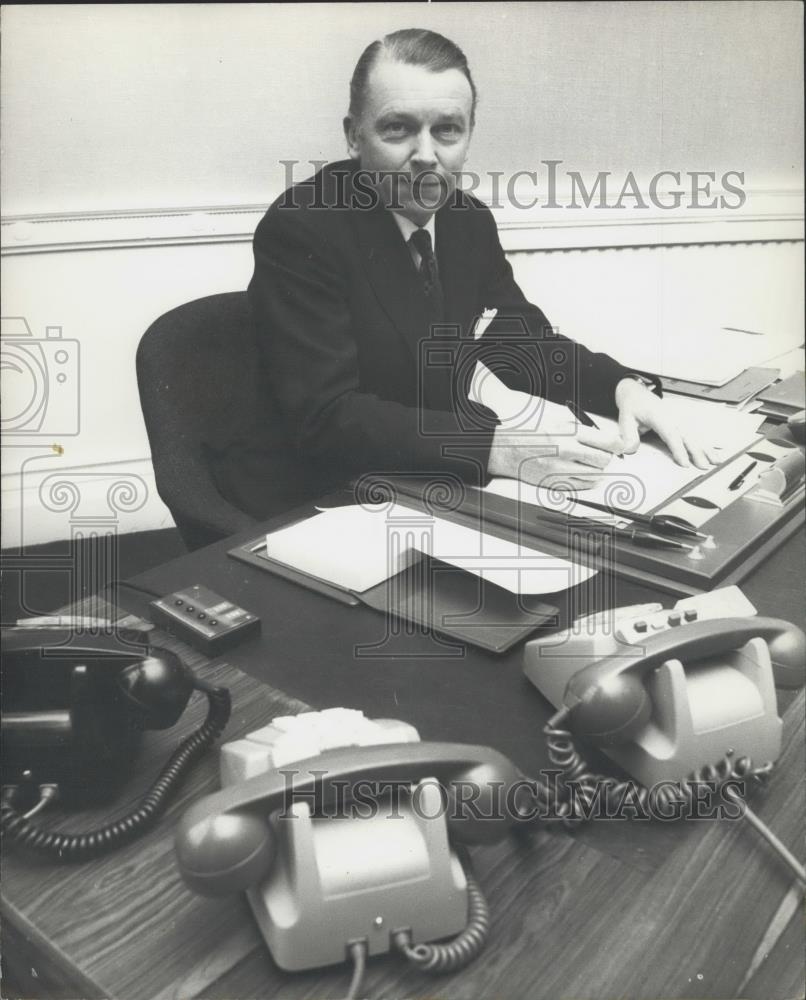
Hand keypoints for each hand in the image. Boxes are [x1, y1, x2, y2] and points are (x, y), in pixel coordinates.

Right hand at [487, 408, 623, 488]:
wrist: (505, 449)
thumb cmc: (529, 433)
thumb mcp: (555, 421)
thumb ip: (579, 428)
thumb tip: (603, 436)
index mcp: (566, 433)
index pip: (605, 441)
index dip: (617, 444)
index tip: (620, 445)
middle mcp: (564, 451)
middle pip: (603, 460)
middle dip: (606, 457)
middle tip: (602, 454)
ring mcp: (559, 470)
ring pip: (594, 475)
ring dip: (596, 470)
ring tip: (589, 463)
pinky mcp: (554, 483)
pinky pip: (581, 485)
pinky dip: (586, 480)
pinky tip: (581, 472)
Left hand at [615, 378, 719, 468]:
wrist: (637, 393)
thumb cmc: (632, 407)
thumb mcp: (625, 419)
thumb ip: (628, 436)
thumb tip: (629, 450)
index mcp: (658, 416)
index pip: (671, 433)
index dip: (678, 448)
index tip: (684, 462)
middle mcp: (672, 417)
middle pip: (687, 436)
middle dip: (697, 451)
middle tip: (703, 466)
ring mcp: (679, 419)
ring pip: (694, 435)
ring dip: (706, 448)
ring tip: (716, 461)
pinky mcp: (681, 422)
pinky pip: (695, 434)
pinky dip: (705, 444)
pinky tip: (714, 453)